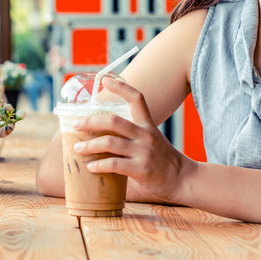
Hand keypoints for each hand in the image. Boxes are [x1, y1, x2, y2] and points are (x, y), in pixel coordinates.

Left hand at [73, 77, 193, 203]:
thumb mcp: (153, 141)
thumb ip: (133, 137)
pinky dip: (99, 164)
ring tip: (77, 149)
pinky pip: (114, 164)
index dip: (121, 87)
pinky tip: (91, 167)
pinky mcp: (141, 169)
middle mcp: (145, 135)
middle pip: (113, 121)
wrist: (184, 179)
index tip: (106, 79)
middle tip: (75, 125)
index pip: (137, 99)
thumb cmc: (164, 161)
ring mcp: (143, 152)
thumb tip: (104, 137)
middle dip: (90, 121)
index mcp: (148, 125)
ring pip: (110, 142)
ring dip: (90, 145)